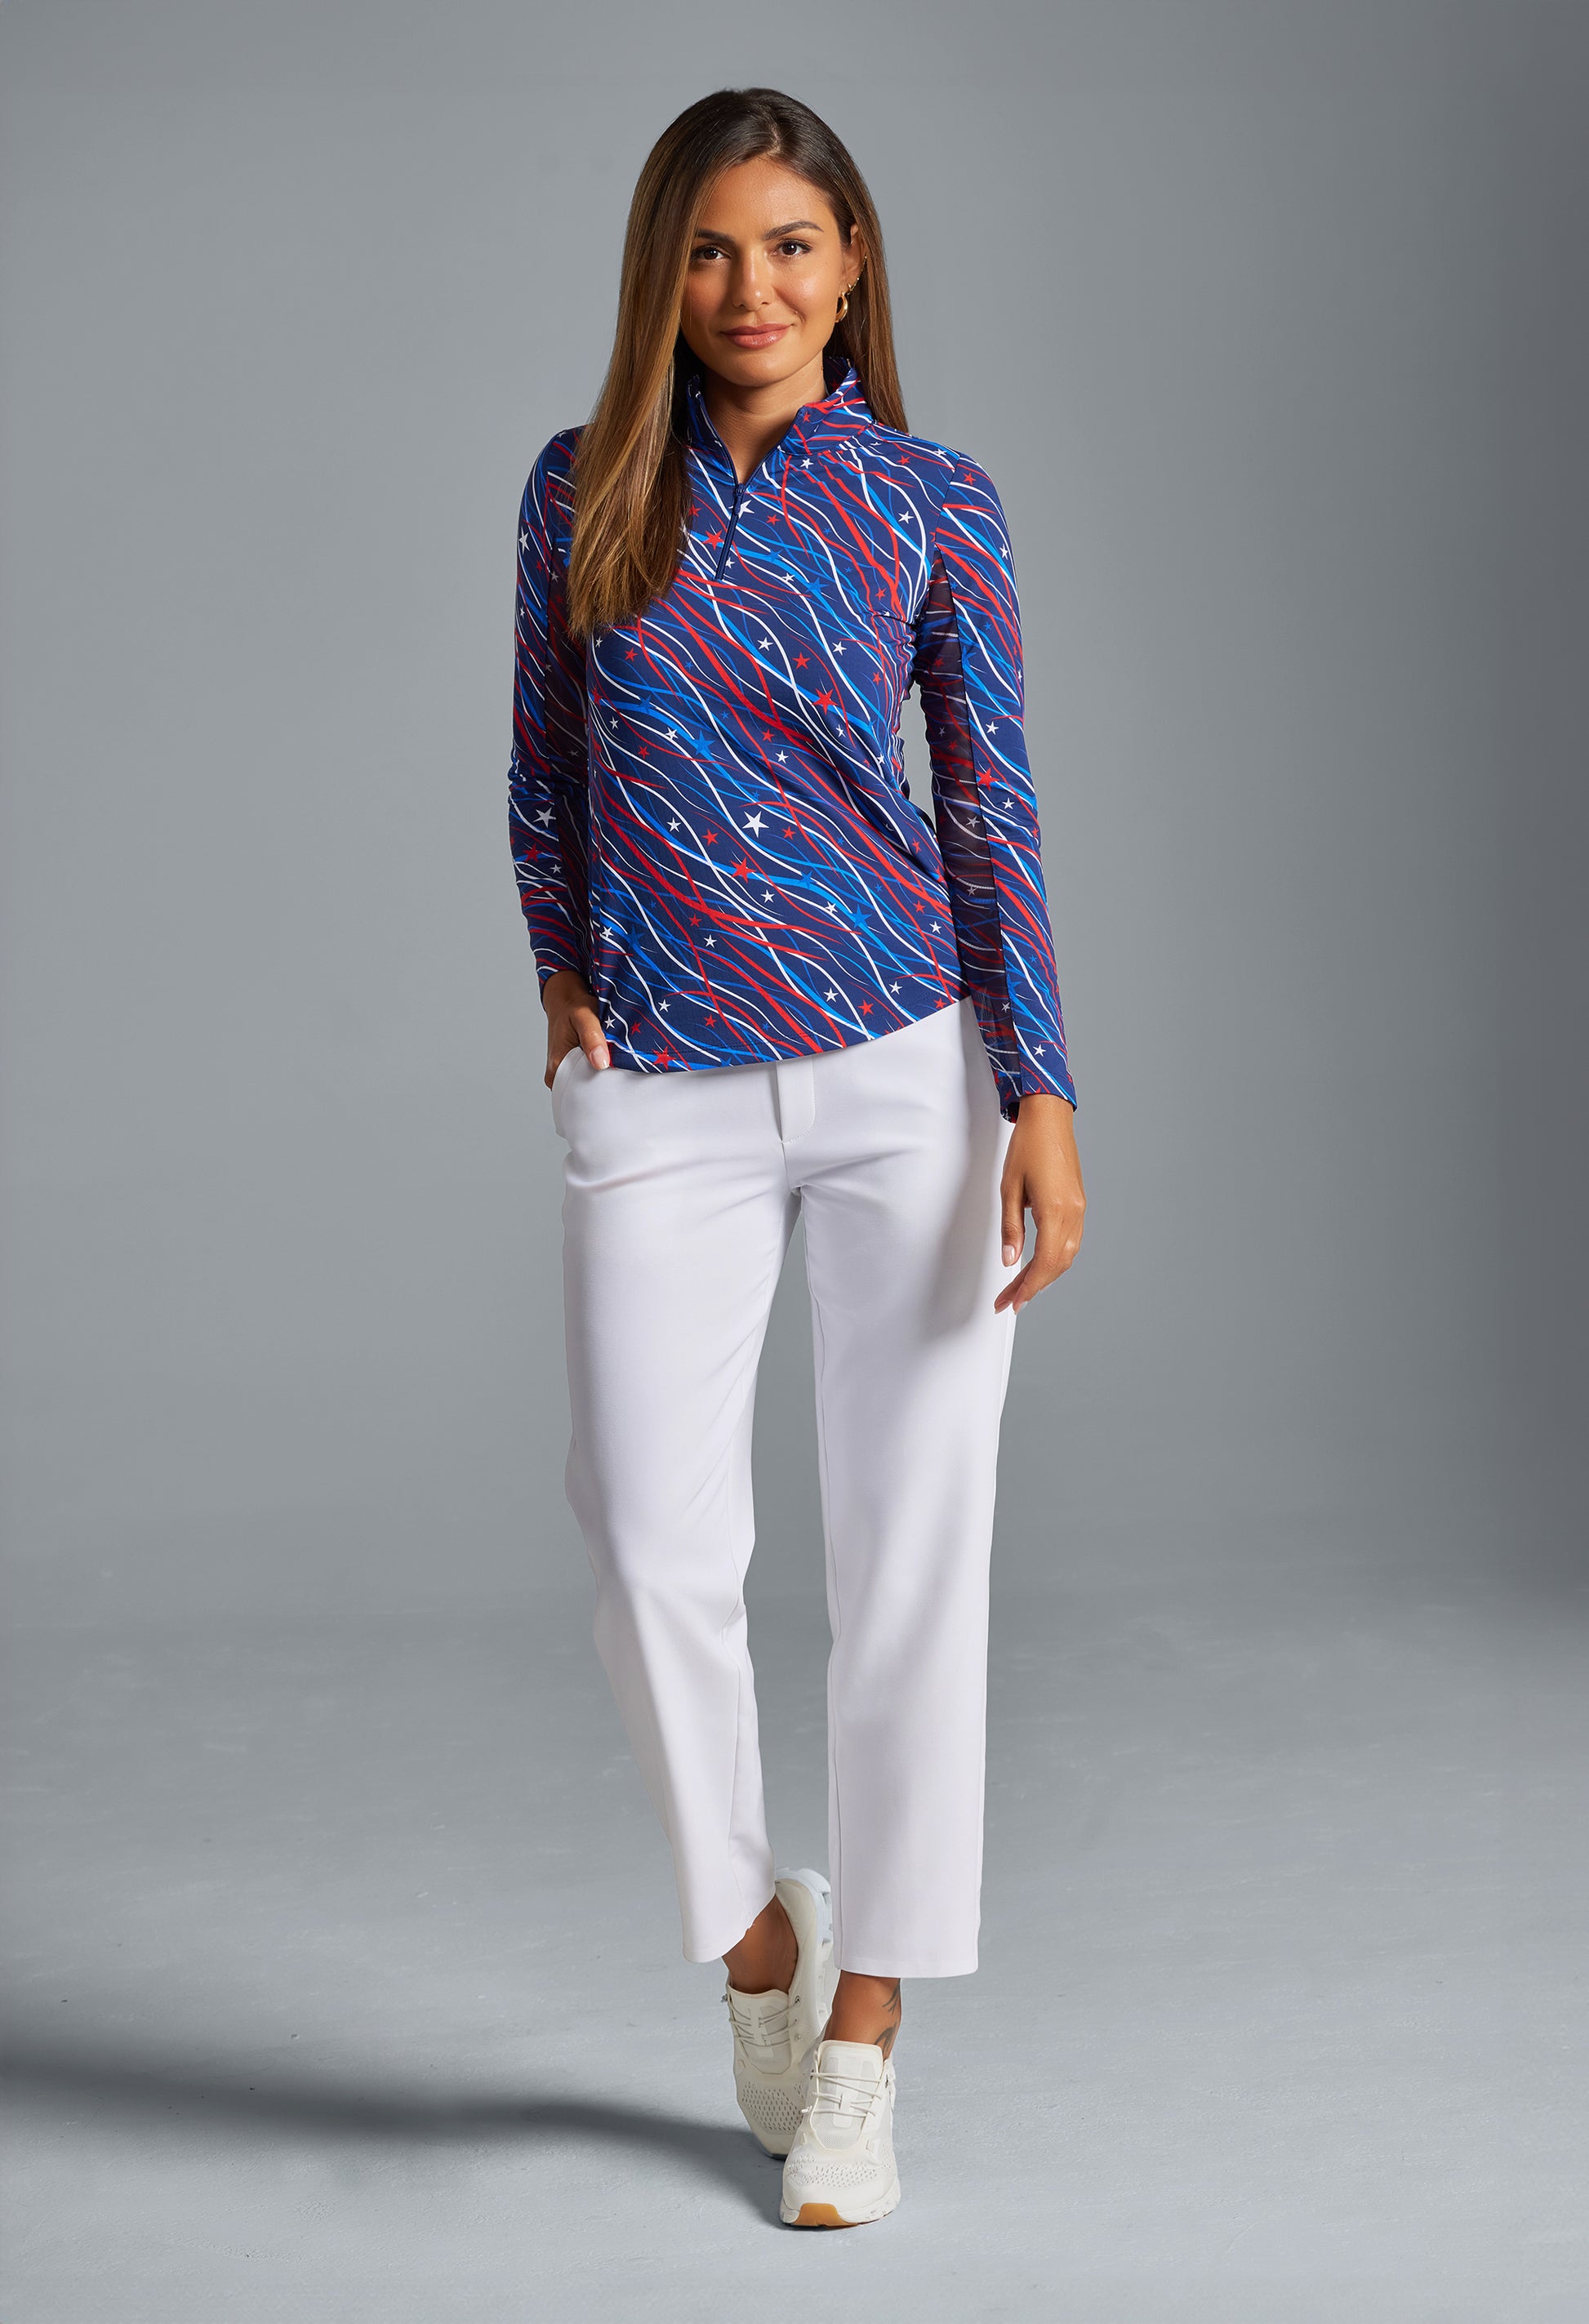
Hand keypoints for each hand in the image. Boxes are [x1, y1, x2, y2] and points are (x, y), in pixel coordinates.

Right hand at [543, 968, 610, 1088]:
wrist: (567, 1003)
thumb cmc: (574, 1009)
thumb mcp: (583, 1017)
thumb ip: (592, 1038)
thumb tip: (601, 1064)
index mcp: (557, 1068)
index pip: (581, 1093)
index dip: (601, 1088)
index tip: (617, 1078)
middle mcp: (558, 1075)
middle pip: (586, 1091)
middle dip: (603, 1084)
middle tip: (619, 1069)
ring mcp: (566, 1073)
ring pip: (589, 1084)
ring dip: (603, 1076)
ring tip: (614, 1064)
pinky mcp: (574, 1069)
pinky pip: (590, 1077)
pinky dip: (601, 1071)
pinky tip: (609, 1062)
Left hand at [995, 1091, 1084, 1314]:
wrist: (1049, 1117)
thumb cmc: (1028, 1146)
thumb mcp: (1009, 1188)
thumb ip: (1011, 1228)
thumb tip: (1010, 1260)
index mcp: (1055, 1210)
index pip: (1046, 1262)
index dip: (1029, 1287)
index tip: (1013, 1302)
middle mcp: (1073, 1212)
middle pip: (1058, 1264)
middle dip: (1034, 1287)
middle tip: (1010, 1300)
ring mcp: (1079, 1208)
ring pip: (1067, 1255)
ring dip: (1045, 1275)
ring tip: (1021, 1287)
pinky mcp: (1077, 1203)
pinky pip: (1071, 1241)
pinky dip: (1055, 1259)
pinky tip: (1040, 1264)